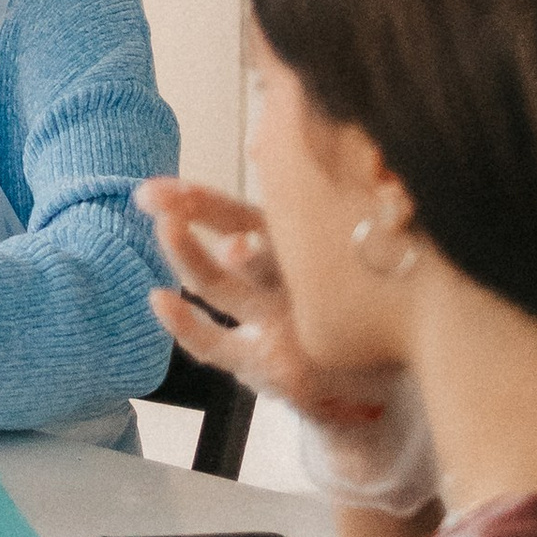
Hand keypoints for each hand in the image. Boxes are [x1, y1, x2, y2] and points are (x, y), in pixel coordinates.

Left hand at [139, 177, 436, 513]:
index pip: (248, 215)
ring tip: (164, 228)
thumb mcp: (331, 253)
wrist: (382, 398)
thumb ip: (293, 203)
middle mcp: (298, 284)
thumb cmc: (349, 309)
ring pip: (225, 287)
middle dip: (194, 214)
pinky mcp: (275, 370)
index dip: (200, 199)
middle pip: (240, 240)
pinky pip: (218, 346)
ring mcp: (285, 327)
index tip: (156, 188)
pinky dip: (185, 324)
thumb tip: (259, 139)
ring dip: (190, 256)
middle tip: (154, 199)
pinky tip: (158, 298)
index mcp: (308, 249)